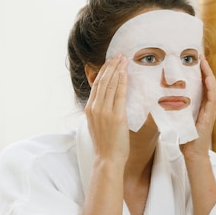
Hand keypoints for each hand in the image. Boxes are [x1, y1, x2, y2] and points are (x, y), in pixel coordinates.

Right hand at [84, 54, 129, 168]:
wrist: (107, 158)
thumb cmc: (106, 143)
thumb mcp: (99, 123)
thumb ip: (101, 110)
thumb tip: (109, 99)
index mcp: (90, 109)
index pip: (97, 85)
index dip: (104, 71)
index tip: (111, 62)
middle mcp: (95, 108)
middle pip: (103, 82)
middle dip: (111, 66)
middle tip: (118, 55)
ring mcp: (104, 112)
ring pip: (110, 85)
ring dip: (117, 70)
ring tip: (123, 60)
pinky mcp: (116, 117)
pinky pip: (119, 95)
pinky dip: (122, 82)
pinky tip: (125, 73)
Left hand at [181, 55, 215, 162]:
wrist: (192, 154)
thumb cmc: (184, 138)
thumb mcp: (176, 119)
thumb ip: (172, 108)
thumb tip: (156, 98)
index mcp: (199, 105)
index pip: (200, 84)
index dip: (198, 72)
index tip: (192, 60)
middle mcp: (206, 105)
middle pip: (208, 82)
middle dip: (204, 68)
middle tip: (199, 55)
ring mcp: (210, 110)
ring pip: (212, 87)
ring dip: (209, 73)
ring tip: (203, 62)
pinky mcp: (210, 115)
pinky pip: (212, 98)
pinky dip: (211, 87)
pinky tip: (207, 79)